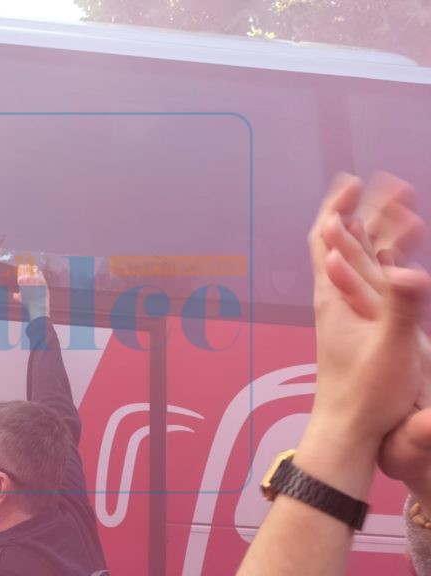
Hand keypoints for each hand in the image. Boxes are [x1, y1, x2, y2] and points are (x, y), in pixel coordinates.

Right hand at [13, 264, 49, 319]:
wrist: (38, 305)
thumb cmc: (28, 303)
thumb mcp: (20, 299)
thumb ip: (16, 295)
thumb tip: (14, 294)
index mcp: (21, 281)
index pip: (20, 269)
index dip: (21, 267)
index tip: (21, 267)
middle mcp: (28, 278)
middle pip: (27, 267)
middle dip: (27, 267)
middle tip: (27, 266)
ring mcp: (36, 279)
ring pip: (34, 269)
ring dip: (33, 269)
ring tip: (33, 268)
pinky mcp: (42, 280)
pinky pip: (40, 273)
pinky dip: (39, 273)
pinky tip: (39, 272)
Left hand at [309, 173, 429, 450]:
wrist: (349, 428)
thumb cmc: (364, 392)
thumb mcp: (391, 349)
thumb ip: (403, 309)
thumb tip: (411, 271)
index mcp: (334, 297)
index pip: (327, 240)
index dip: (337, 207)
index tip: (353, 182)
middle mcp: (337, 299)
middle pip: (346, 242)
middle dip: (367, 211)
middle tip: (391, 186)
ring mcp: (351, 312)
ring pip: (362, 261)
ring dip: (379, 233)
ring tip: (402, 211)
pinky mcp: (366, 327)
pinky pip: (375, 284)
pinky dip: (387, 262)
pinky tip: (398, 258)